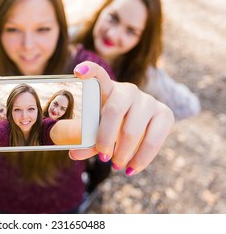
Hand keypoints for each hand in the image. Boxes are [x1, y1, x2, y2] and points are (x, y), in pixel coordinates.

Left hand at [69, 61, 173, 175]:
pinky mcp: (165, 114)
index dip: (90, 71)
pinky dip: (142, 159)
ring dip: (123, 153)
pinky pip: (154, 140)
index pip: (99, 75)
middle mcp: (129, 90)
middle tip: (103, 158)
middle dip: (105, 139)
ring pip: (133, 129)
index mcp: (107, 89)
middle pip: (113, 112)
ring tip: (116, 166)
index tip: (79, 72)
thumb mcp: (97, 130)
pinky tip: (132, 169)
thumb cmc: (111, 126)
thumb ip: (86, 140)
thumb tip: (74, 153)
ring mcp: (149, 100)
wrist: (140, 125)